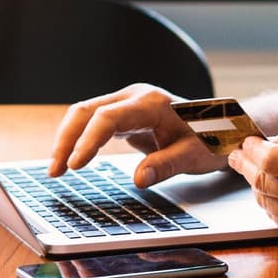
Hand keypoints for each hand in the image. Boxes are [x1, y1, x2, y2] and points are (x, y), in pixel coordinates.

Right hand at [48, 83, 224, 186]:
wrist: (222, 126)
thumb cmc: (211, 138)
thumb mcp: (196, 156)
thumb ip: (167, 165)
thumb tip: (139, 180)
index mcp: (151, 103)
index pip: (108, 117)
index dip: (87, 141)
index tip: (75, 165)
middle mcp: (134, 97)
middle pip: (87, 110)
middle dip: (66, 139)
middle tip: (55, 171)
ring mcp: (127, 103)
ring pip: (84, 114)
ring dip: (67, 139)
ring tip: (56, 169)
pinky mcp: (123, 114)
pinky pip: (92, 121)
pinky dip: (77, 138)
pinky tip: (69, 159)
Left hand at [226, 129, 277, 245]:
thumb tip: (264, 142)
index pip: (270, 159)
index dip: (252, 150)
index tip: (246, 142)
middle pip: (263, 180)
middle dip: (247, 166)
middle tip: (238, 155)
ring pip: (266, 200)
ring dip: (257, 184)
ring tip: (255, 170)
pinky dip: (271, 202)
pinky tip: (273, 190)